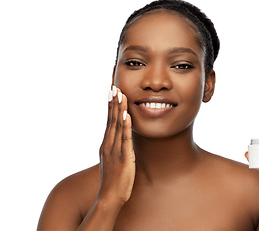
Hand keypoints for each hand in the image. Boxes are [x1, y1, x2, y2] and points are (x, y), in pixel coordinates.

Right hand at [97, 86, 135, 205]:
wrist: (109, 197)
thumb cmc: (113, 181)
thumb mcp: (113, 162)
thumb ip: (116, 150)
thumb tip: (121, 141)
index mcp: (106, 145)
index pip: (108, 122)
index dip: (111, 107)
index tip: (112, 94)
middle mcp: (108, 145)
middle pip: (110, 120)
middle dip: (113, 103)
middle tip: (114, 88)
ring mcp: (114, 150)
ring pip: (116, 126)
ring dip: (118, 109)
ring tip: (120, 95)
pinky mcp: (123, 157)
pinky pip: (124, 139)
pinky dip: (125, 126)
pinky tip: (126, 115)